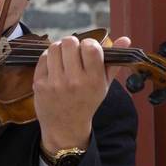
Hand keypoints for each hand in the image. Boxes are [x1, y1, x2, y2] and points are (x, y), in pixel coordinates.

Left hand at [33, 35, 131, 151]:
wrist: (65, 127)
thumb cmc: (87, 102)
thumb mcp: (104, 85)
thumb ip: (114, 61)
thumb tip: (125, 39)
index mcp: (93, 80)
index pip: (91, 47)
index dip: (89, 43)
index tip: (88, 49)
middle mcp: (74, 81)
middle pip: (70, 42)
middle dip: (73, 44)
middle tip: (74, 52)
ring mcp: (55, 83)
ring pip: (54, 47)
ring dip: (59, 48)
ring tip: (64, 57)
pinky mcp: (40, 84)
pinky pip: (43, 58)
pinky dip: (48, 58)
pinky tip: (54, 66)